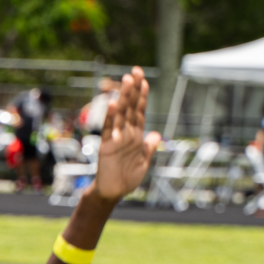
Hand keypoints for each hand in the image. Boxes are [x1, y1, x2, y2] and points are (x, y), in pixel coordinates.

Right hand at [91, 67, 160, 202]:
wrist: (113, 192)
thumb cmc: (127, 178)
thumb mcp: (143, 161)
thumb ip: (149, 146)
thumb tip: (156, 134)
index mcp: (136, 135)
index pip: (139, 111)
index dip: (142, 96)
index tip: (144, 80)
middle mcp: (126, 133)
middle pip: (130, 107)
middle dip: (133, 90)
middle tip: (136, 71)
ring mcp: (115, 138)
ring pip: (121, 114)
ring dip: (124, 97)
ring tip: (127, 80)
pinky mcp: (106, 146)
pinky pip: (108, 129)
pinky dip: (111, 116)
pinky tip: (113, 103)